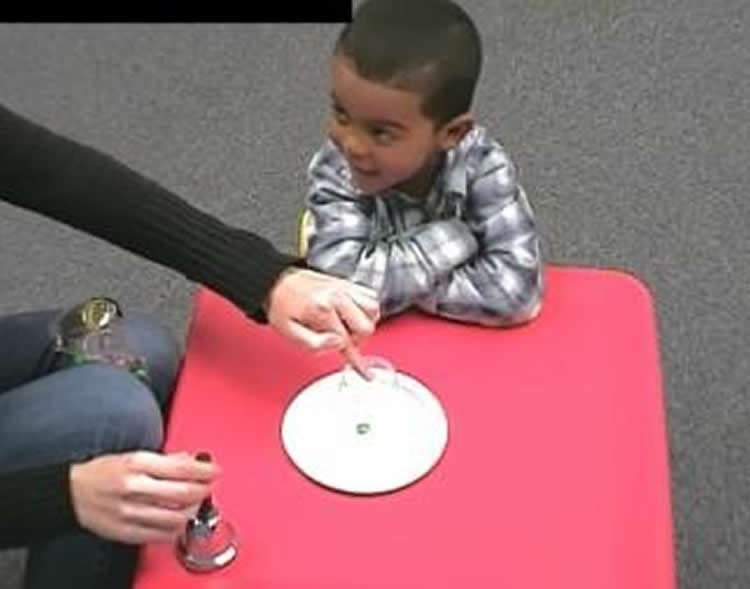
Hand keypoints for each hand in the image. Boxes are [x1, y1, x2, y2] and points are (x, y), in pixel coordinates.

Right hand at [69, 451, 219, 544]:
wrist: (71, 494)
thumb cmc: (102, 473)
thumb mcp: (133, 456)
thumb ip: (165, 459)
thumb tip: (190, 460)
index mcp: (137, 465)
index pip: (181, 468)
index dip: (204, 470)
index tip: (215, 471)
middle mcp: (135, 488)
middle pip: (183, 493)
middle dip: (204, 490)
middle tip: (210, 487)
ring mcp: (131, 512)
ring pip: (176, 517)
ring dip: (193, 512)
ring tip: (197, 505)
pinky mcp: (127, 531)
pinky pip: (161, 535)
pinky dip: (176, 530)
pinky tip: (180, 522)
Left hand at [266, 268, 379, 375]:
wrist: (277, 283)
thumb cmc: (282, 306)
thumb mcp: (289, 333)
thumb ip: (314, 344)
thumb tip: (338, 344)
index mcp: (322, 309)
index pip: (347, 340)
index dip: (355, 359)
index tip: (365, 372)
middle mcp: (337, 296)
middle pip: (366, 326)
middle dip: (357, 339)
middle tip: (342, 340)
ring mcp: (344, 288)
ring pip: (374, 310)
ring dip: (365, 323)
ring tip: (349, 327)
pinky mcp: (347, 283)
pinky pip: (371, 296)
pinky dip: (367, 309)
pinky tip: (353, 315)